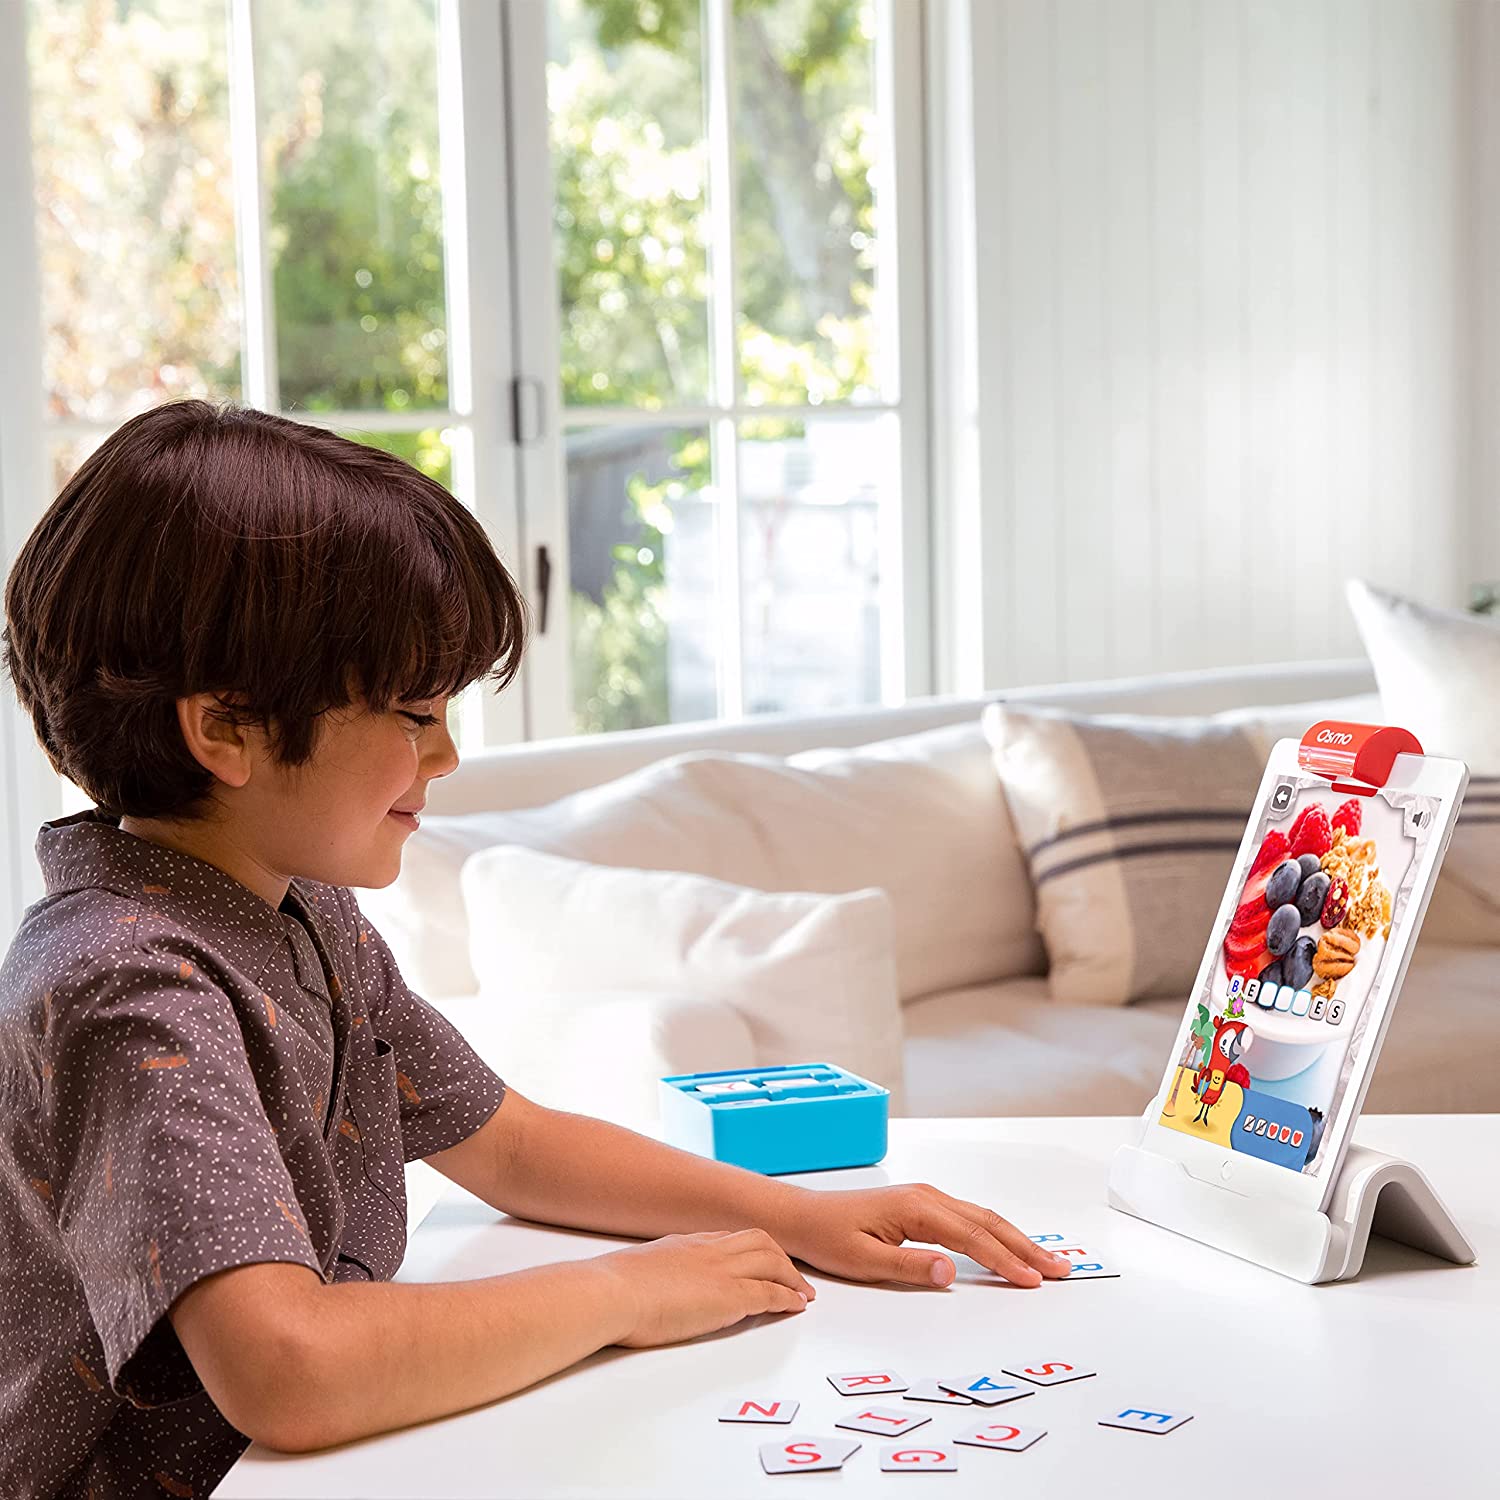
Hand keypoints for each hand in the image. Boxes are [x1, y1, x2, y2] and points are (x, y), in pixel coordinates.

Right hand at [594, 1228, 818, 1348]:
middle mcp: (708, 1250)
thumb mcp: (634, 1270)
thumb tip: (641, 1286)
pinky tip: (795, 1306)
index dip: (749, 1249)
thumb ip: (649, 1273)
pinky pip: (770, 1293)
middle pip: (759, 1242)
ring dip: (792, 1276)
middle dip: (780, 1257)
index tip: (759, 1259)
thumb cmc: (611, 1288)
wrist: (611, 1292)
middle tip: (791, 1275)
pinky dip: (788, 1298)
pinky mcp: (730, 1297)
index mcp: (685, 1243)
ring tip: (802, 1292)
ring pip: (772, 1261)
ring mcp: (721, 1271)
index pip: (728, 1238)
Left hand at [771, 1183, 1073, 1288]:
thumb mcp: (863, 1261)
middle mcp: (926, 1196)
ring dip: (1015, 1239)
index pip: (973, 1238)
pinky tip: (1007, 1245)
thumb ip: (910, 1266)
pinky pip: (968, 1218)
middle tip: (1059, 1271)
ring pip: (982, 1218)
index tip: (1033, 1280)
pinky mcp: (921, 1205)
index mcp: (916, 1208)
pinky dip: (994, 1232)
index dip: (1006, 1261)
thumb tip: (951, 1272)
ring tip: (1045, 1261)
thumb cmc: (827, 1237)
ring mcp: (925, 1198)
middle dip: (1026, 1247)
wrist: (802, 1216)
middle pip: (988, 1222)